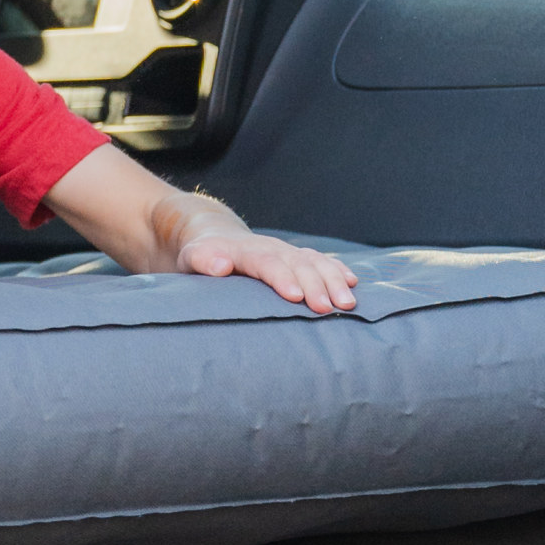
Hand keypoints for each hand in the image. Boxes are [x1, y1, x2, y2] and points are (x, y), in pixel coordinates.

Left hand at [175, 212, 356, 314]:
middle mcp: (271, 248)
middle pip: (297, 263)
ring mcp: (285, 252)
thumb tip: (219, 266)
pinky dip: (337, 270)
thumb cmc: (201, 256)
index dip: (281, 278)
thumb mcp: (192, 258)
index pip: (266, 262)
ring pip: (315, 262)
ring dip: (333, 281)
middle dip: (315, 285)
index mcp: (245, 251)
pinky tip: (353, 282)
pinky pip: (321, 260)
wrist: (213, 235)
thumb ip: (203, 260)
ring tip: (347, 304)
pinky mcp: (295, 258)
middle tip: (328, 309)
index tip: (294, 296)